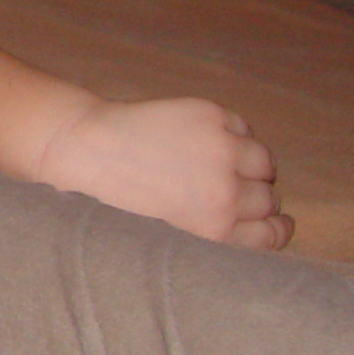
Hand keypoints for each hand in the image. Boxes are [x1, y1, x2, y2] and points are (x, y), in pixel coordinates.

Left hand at [33, 97, 292, 249]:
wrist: (79, 150)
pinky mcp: (211, 116)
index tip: (267, 221)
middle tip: (226, 190)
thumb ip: (213, 238)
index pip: (275, 236)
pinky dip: (232, 134)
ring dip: (249, 164)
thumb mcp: (166, 238)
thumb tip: (264, 232)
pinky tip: (202, 139)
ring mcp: (221, 151)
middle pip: (269, 199)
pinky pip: (243, 129)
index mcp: (214, 233)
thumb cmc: (114, 199)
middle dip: (255, 196)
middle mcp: (225, 195)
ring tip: (219, 163)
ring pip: (264, 163)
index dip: (273, 228)